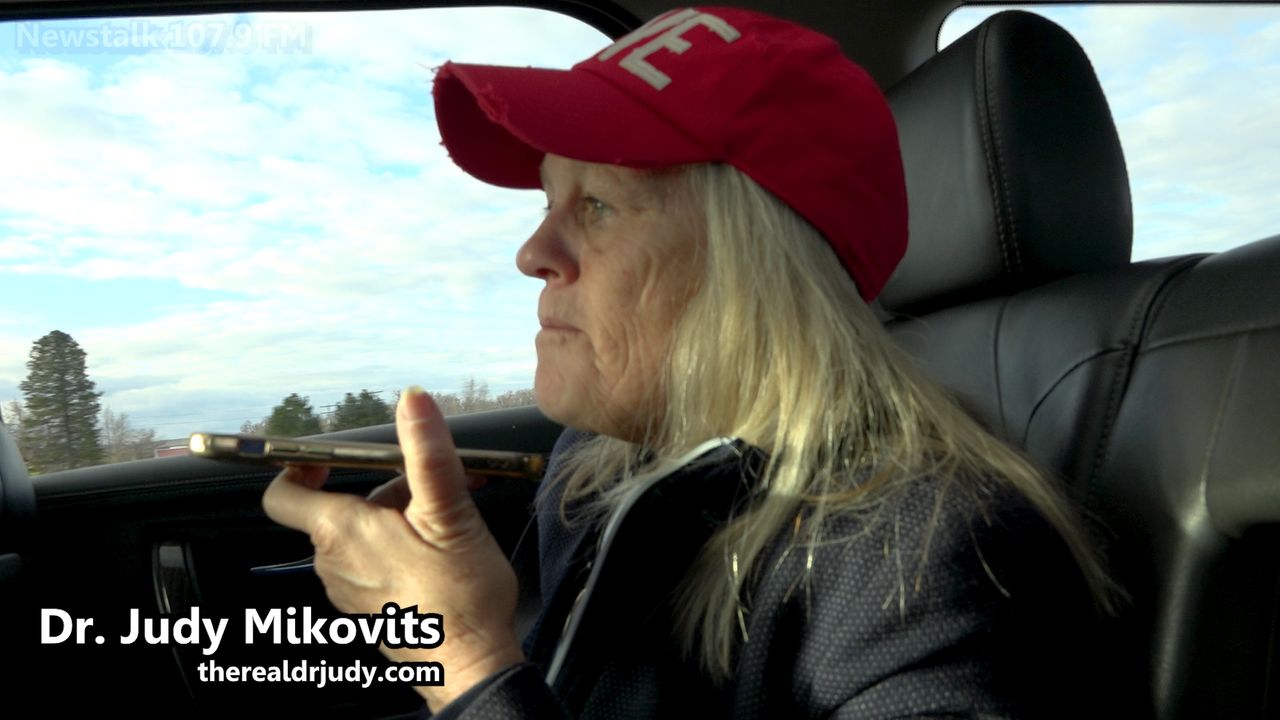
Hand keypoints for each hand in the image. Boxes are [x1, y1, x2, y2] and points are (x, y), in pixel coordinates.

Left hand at [262, 386, 523, 710]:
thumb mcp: (450, 512)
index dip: (298, 466)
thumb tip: (413, 401)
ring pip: (357, 538)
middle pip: (337, 509)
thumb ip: (427, 452)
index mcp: (341, 532)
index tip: (331, 458)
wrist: (472, 666)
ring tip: (444, 524)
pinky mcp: (368, 610)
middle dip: (381, 491)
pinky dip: (397, 549)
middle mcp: (332, 564)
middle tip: (430, 490)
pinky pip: (370, 565)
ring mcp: (348, 591)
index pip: (282, 493)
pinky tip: (439, 555)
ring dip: (394, 520)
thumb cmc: (461, 595)